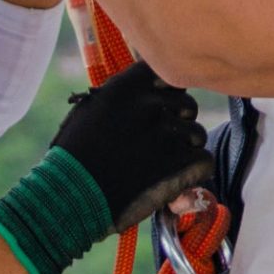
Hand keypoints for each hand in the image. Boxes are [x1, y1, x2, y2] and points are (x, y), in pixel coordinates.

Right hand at [52, 61, 214, 230]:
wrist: (69, 198)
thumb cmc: (74, 157)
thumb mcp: (92, 110)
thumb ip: (124, 96)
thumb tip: (152, 88)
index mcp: (129, 86)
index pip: (168, 74)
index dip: (167, 93)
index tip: (159, 107)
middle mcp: (151, 104)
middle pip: (187, 105)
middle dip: (178, 124)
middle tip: (158, 144)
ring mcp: (167, 133)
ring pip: (197, 134)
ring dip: (185, 150)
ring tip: (159, 166)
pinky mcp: (180, 164)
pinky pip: (203, 161)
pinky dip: (192, 173)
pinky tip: (172, 180)